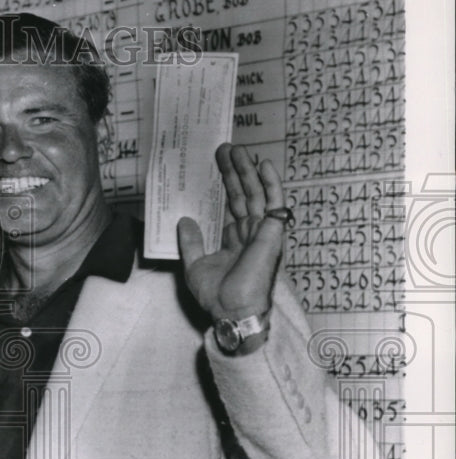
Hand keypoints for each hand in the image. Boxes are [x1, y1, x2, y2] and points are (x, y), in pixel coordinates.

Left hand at [177, 143, 286, 328]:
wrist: (232, 310)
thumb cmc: (216, 295)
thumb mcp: (194, 265)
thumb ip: (190, 242)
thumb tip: (184, 220)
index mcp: (233, 239)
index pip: (228, 204)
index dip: (222, 184)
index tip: (213, 165)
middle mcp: (248, 232)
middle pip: (241, 194)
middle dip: (232, 171)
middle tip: (223, 149)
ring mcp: (261, 230)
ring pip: (255, 193)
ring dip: (247, 171)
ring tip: (237, 150)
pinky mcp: (271, 232)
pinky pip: (275, 203)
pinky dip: (271, 183)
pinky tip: (264, 165)